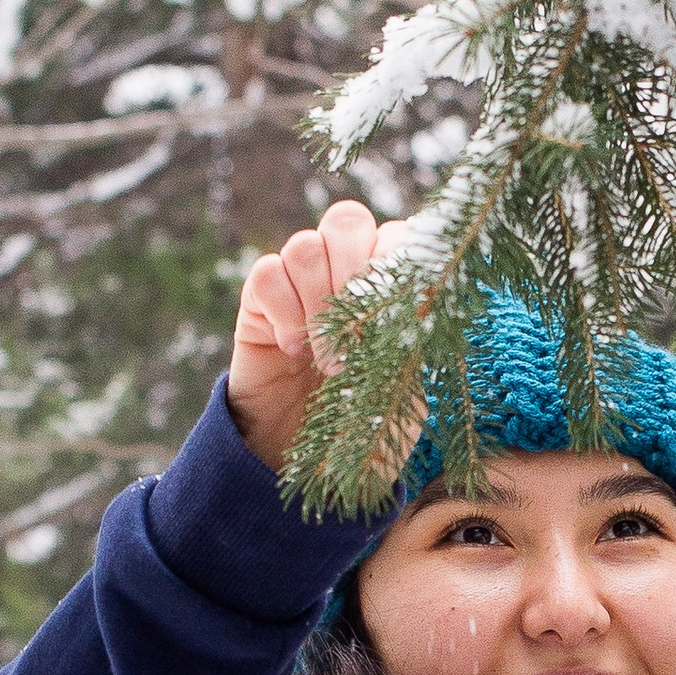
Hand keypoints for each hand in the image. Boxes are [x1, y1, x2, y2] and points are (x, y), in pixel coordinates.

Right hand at [227, 201, 383, 476]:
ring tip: (326, 357)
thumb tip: (416, 299)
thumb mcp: (401, 384)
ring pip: (305, 245)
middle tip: (357, 332)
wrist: (304, 454)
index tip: (397, 313)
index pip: (395, 233)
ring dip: (318, 302)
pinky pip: (267, 272)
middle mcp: (342, 269)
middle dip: (354, 271)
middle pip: (346, 220)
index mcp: (386, 280)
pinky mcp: (259, 299)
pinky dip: (283, 310)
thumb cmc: (364, 418)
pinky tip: (292, 349)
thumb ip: (408, 340)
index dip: (394, 261)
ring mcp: (297, 281)